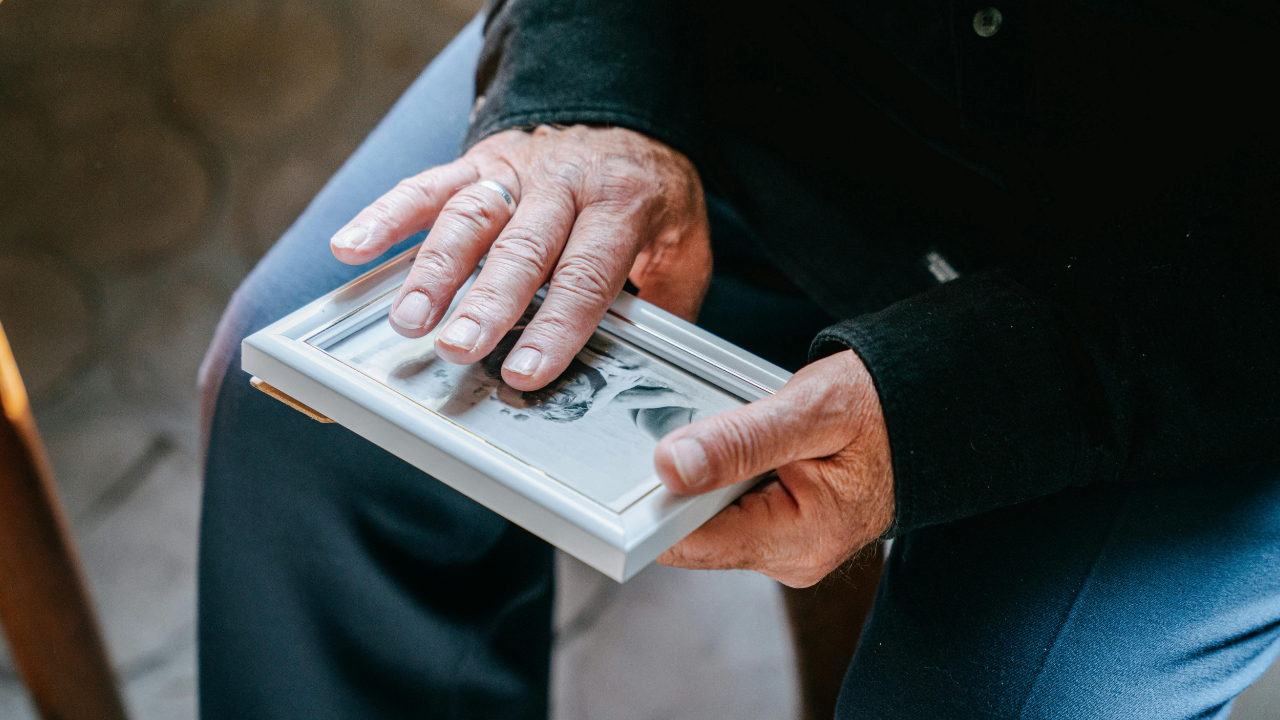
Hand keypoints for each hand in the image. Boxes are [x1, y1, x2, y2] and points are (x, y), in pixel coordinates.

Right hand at [330, 125, 711, 390]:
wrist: (624, 113)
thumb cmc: (648, 191)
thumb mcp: (685, 238)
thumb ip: (669, 297)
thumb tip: (648, 363)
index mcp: (620, 204)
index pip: (586, 272)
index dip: (556, 323)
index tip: (528, 369)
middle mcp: (563, 184)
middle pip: (521, 247)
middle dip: (487, 301)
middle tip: (459, 347)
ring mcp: (516, 170)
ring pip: (469, 217)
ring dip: (434, 270)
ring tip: (408, 319)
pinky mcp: (478, 162)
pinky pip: (427, 184)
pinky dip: (386, 214)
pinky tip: (352, 247)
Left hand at [653, 350, 894, 587]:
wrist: (931, 413)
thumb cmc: (883, 408)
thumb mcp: (812, 410)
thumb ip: (740, 440)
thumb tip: (671, 466)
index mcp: (799, 540)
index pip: (689, 542)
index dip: (656, 502)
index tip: (646, 457)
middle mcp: (790, 558)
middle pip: (693, 531)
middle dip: (684, 481)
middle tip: (704, 428)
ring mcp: (786, 548)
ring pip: (708, 516)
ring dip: (706, 474)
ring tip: (737, 432)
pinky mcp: (783, 531)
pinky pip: (730, 507)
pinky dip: (724, 474)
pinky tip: (747, 445)